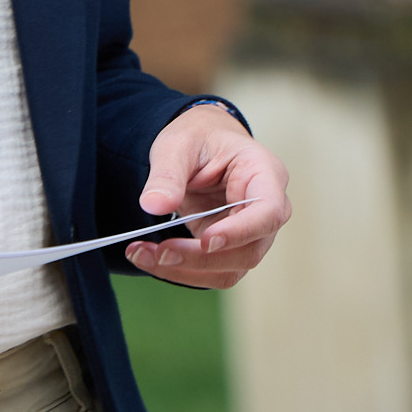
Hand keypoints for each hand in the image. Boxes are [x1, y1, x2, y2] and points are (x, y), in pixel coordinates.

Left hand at [127, 103, 291, 286]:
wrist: (201, 145)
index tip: (205, 240)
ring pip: (230, 270)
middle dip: (201, 258)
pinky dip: (180, 271)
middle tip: (160, 252)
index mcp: (264, 174)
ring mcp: (251, 234)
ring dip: (186, 271)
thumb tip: (155, 206)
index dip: (241, 231)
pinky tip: (150, 257)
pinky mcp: (230, 249)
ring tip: (143, 255)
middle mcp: (266, 210)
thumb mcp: (178, 144)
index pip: (269, 212)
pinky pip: (212, 272)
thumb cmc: (199, 138)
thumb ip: (167, 174)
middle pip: (249, 250)